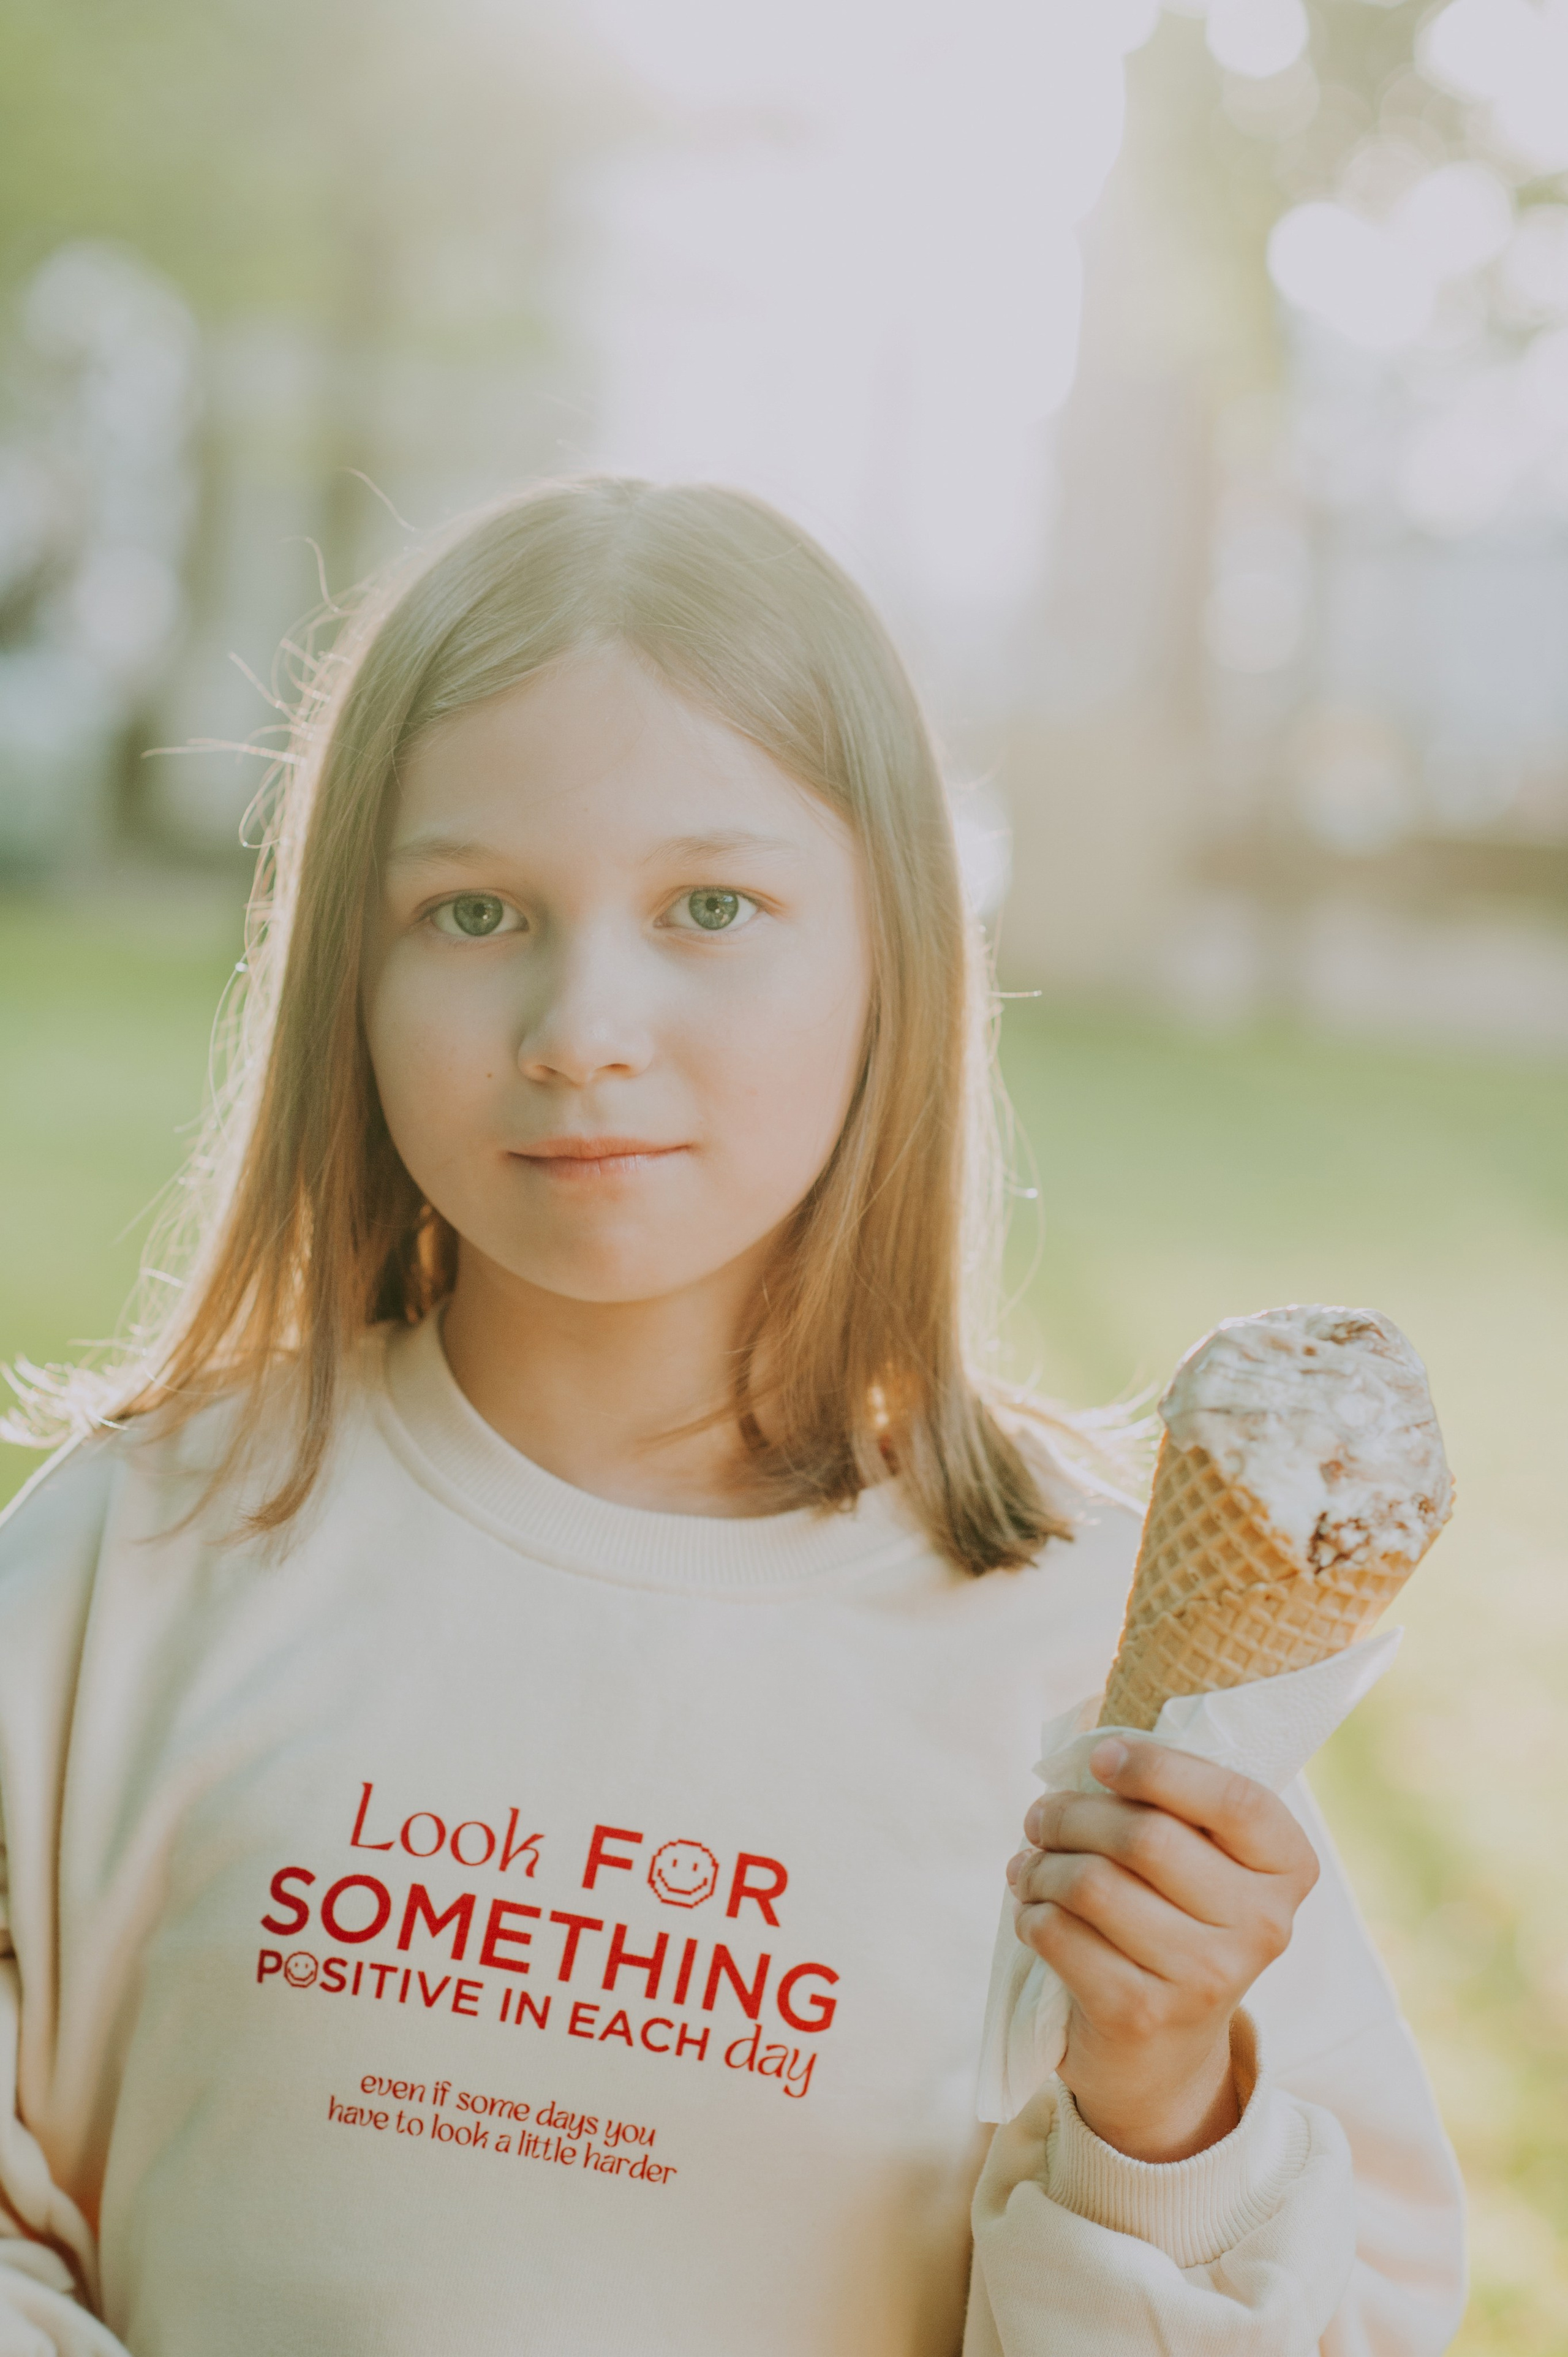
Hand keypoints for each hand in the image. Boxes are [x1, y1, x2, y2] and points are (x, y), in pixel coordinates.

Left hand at [1005, 1738, 1319, 2163]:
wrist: (1165, 2057)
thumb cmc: (1175, 1920)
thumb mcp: (1202, 1862)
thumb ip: (1176, 1802)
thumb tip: (1098, 1741)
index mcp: (1287, 1869)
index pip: (1234, 1801)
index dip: (1159, 1767)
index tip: (1103, 1757)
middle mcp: (1263, 1926)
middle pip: (1145, 1837)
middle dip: (1072, 1814)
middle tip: (1041, 1816)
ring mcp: (1207, 1978)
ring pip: (1093, 1884)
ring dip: (1041, 1864)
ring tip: (1029, 1863)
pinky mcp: (1143, 2015)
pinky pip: (1061, 1934)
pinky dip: (1032, 1913)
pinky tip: (1033, 1911)